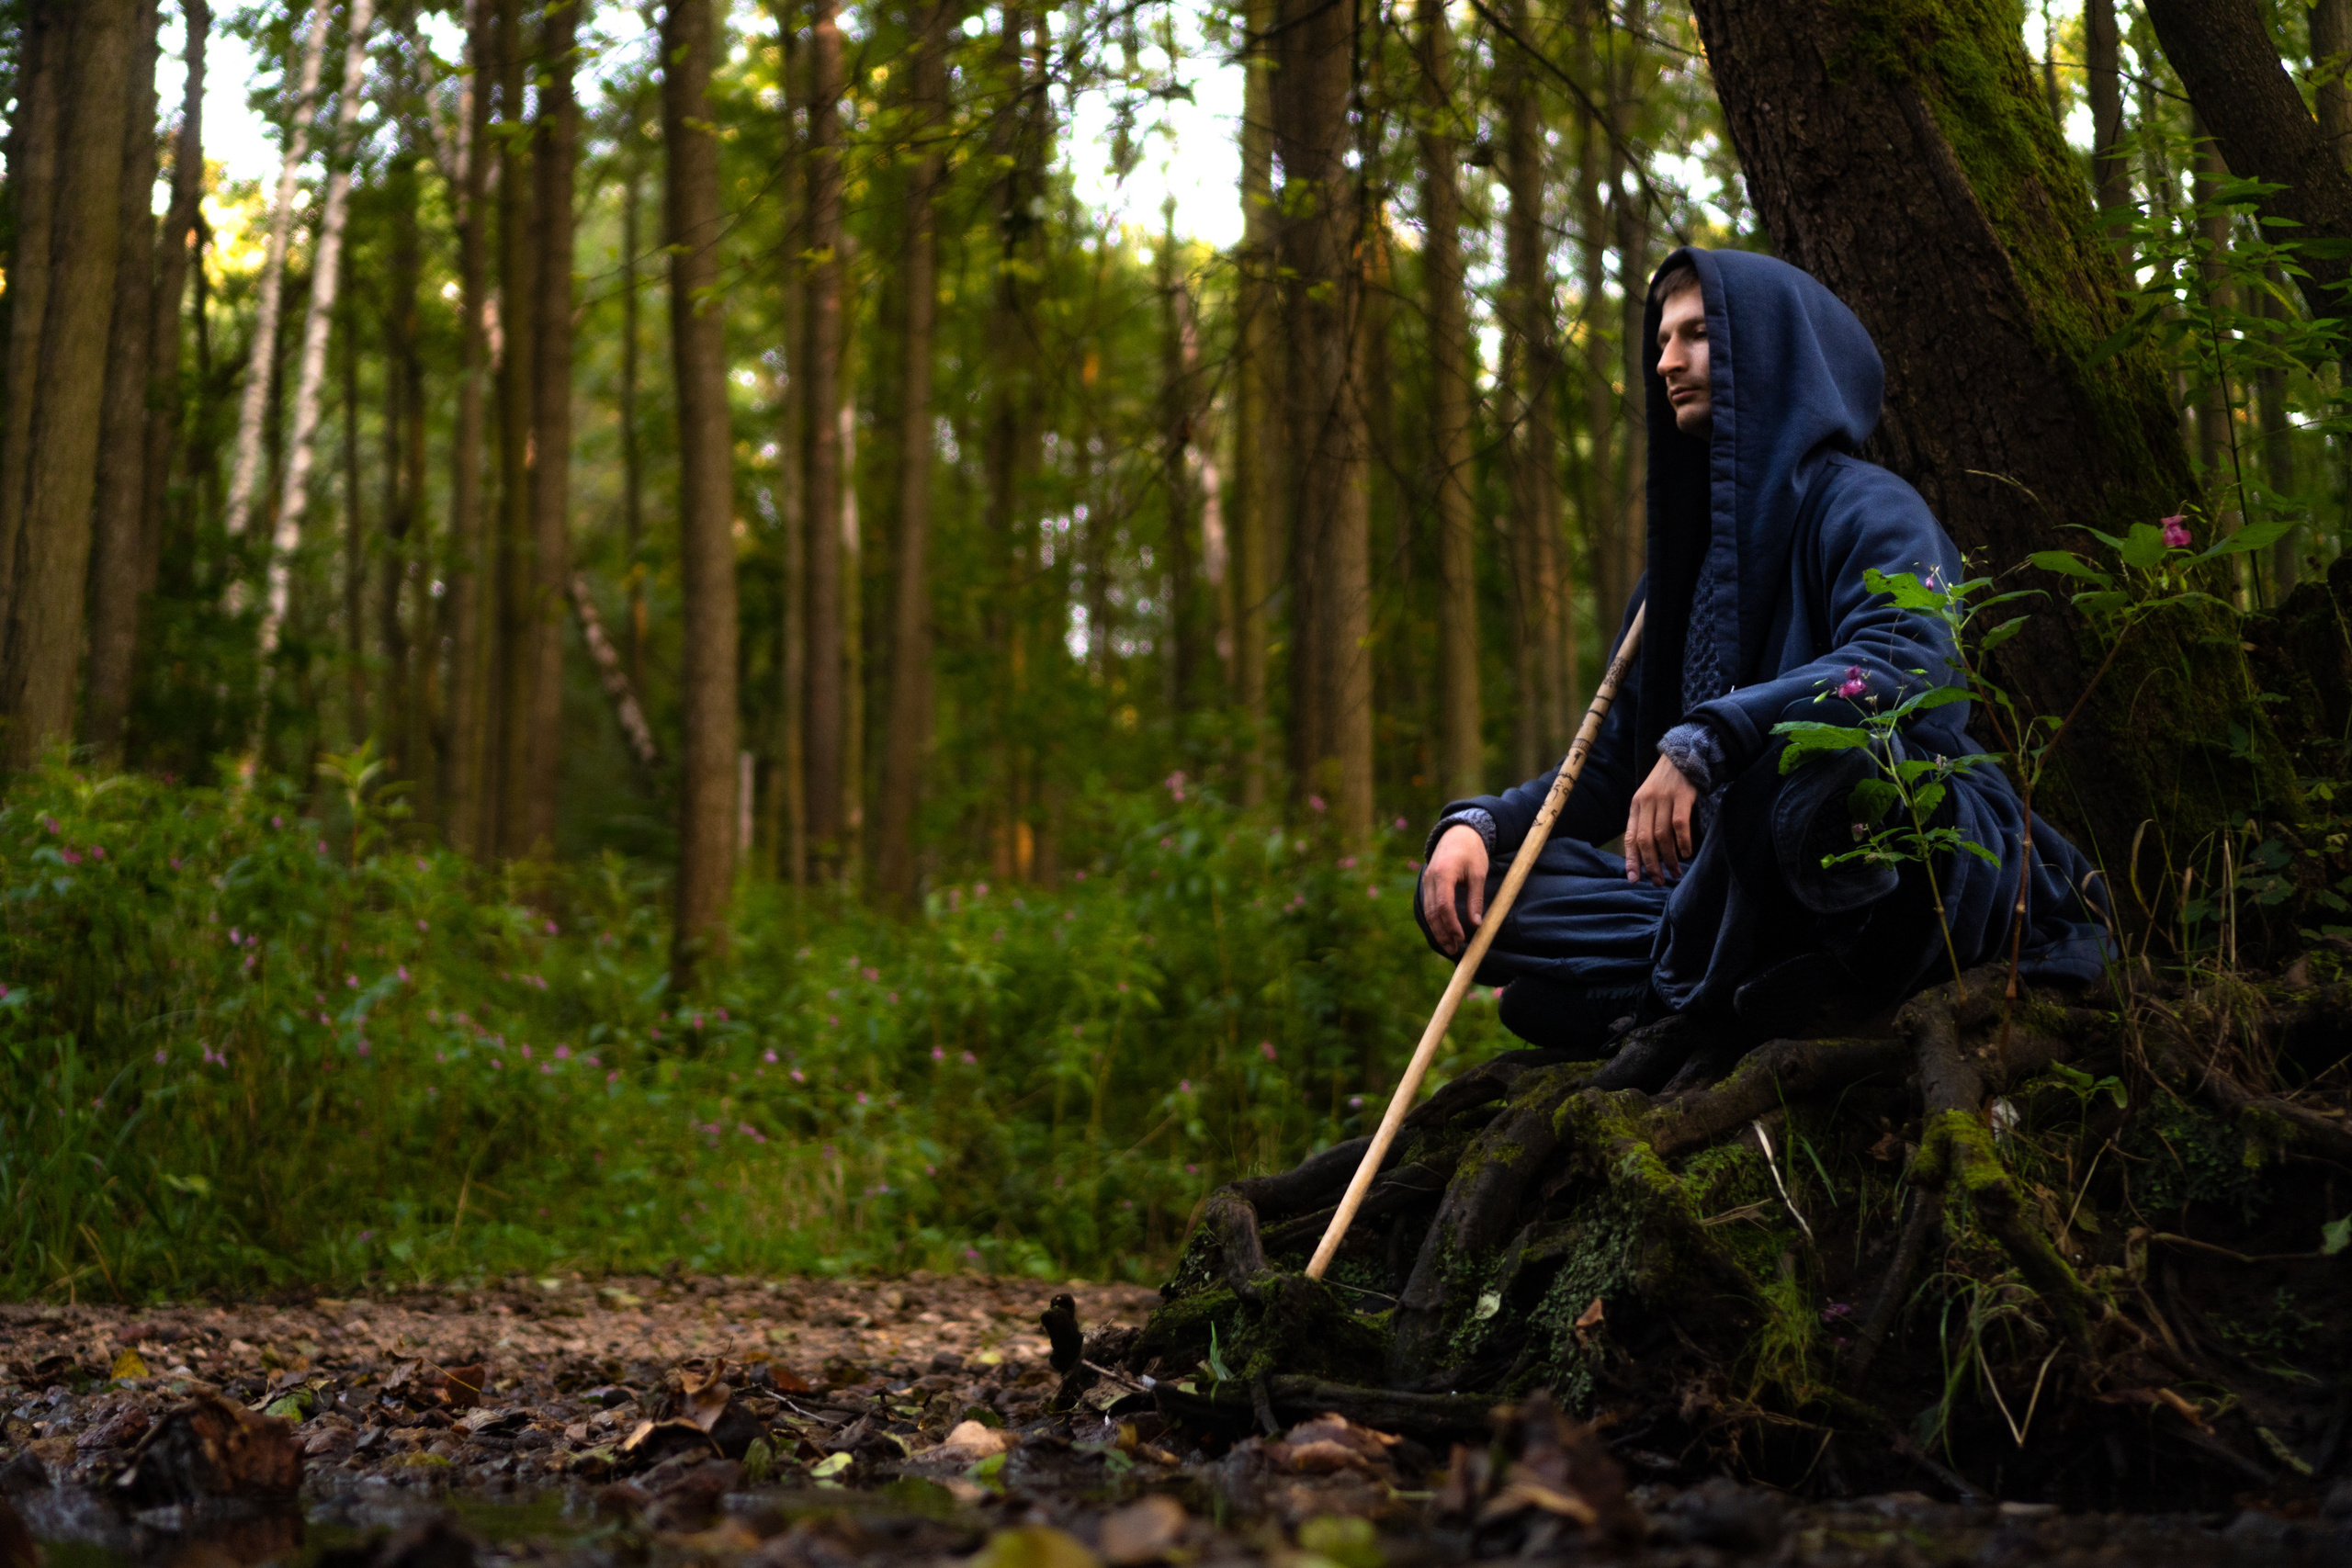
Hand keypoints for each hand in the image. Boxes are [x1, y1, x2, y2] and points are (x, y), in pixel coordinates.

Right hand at [1419, 824, 1489, 956]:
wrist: (1458, 832)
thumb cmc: (1472, 851)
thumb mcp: (1479, 874)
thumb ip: (1476, 899)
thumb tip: (1477, 924)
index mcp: (1444, 873)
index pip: (1444, 905)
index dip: (1451, 924)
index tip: (1461, 938)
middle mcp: (1430, 878)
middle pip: (1432, 912)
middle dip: (1442, 933)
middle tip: (1454, 950)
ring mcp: (1426, 880)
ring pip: (1427, 911)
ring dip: (1437, 930)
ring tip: (1449, 945)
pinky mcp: (1427, 883)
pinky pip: (1428, 905)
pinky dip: (1434, 920)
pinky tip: (1443, 931)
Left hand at [1625, 753, 1698, 885]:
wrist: (1683, 754)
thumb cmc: (1666, 783)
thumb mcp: (1649, 798)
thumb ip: (1645, 820)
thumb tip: (1645, 852)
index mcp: (1636, 805)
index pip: (1630, 837)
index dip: (1631, 859)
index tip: (1633, 878)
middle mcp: (1647, 802)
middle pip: (1644, 840)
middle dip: (1651, 864)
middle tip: (1658, 881)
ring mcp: (1664, 798)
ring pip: (1661, 835)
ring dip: (1668, 858)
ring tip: (1675, 872)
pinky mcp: (1682, 796)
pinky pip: (1679, 824)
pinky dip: (1682, 842)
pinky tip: (1686, 853)